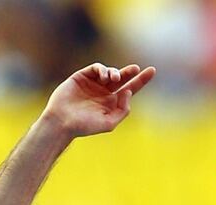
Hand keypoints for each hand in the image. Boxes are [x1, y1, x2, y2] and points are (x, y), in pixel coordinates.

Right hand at [41, 63, 155, 137]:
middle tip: (136, 69)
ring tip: (115, 79)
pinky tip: (104, 77)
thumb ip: (122, 110)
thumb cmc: (85, 126)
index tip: (152, 71)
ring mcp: (93, 83)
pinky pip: (96, 68)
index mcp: (112, 102)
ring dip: (115, 73)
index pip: (130, 89)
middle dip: (130, 72)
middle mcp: (104, 92)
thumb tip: (128, 91)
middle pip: (122, 78)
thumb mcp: (109, 122)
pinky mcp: (82, 76)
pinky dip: (102, 70)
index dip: (141, 80)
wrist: (63, 122)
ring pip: (110, 72)